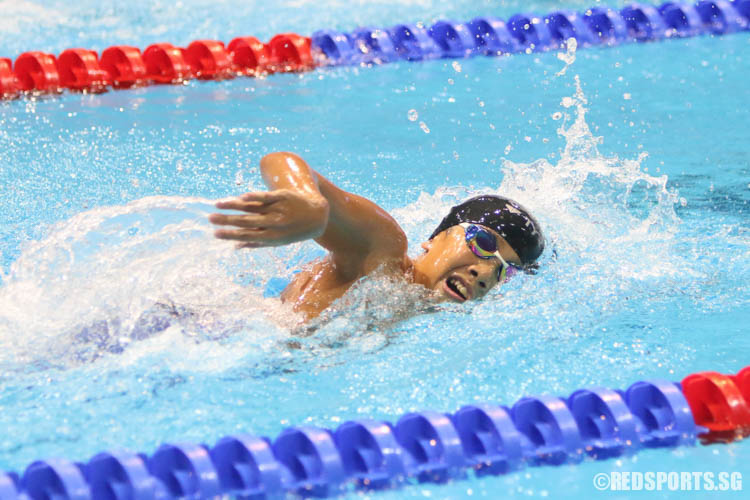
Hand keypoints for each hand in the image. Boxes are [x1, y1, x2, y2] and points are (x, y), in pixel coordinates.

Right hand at [209, 189, 328, 247]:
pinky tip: (242, 196)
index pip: (246, 235)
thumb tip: (235, 247)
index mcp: (271, 237)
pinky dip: (255, 197)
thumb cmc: (294, 230)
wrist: (318, 216)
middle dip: (227, 221)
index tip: (215, 233)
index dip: (230, 235)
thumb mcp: (279, 241)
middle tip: (210, 219)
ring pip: (252, 207)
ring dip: (234, 206)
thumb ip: (257, 243)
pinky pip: (267, 197)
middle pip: (246, 221)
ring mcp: (278, 209)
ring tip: (217, 204)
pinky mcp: (283, 196)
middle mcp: (273, 223)